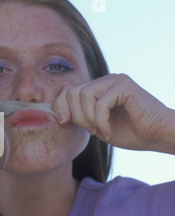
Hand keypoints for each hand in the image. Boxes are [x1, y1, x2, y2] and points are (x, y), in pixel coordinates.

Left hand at [53, 73, 174, 153]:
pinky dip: (101, 121)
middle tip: (90, 130)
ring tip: (99, 130)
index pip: (67, 90)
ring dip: (88, 118)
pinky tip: (108, 132)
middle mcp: (105, 81)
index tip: (64, 122)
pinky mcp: (124, 85)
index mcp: (97, 88)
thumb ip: (79, 116)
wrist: (157, 136)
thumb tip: (58, 115)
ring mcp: (115, 80)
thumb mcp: (96, 125)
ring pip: (84, 95)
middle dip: (75, 115)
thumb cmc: (130, 132)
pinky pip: (100, 103)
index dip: (60, 106)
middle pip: (72, 92)